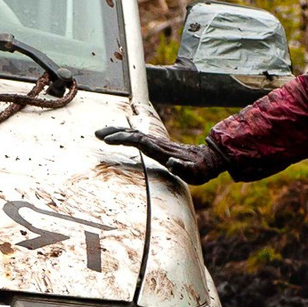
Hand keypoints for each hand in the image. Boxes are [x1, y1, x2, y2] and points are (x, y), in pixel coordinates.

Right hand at [97, 126, 226, 185]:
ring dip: (117, 133)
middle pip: (133, 135)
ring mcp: (158, 144)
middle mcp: (158, 144)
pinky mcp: (158, 146)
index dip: (124, 139)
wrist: (210, 158)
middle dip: (115, 133)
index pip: (140, 142)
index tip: (109, 140)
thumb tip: (172, 162)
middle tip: (97, 134)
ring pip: (134, 135)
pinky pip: (138, 139)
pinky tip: (118, 137)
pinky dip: (125, 136)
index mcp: (162, 150)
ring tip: (101, 134)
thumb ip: (184, 168)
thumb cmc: (202, 169)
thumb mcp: (196, 172)